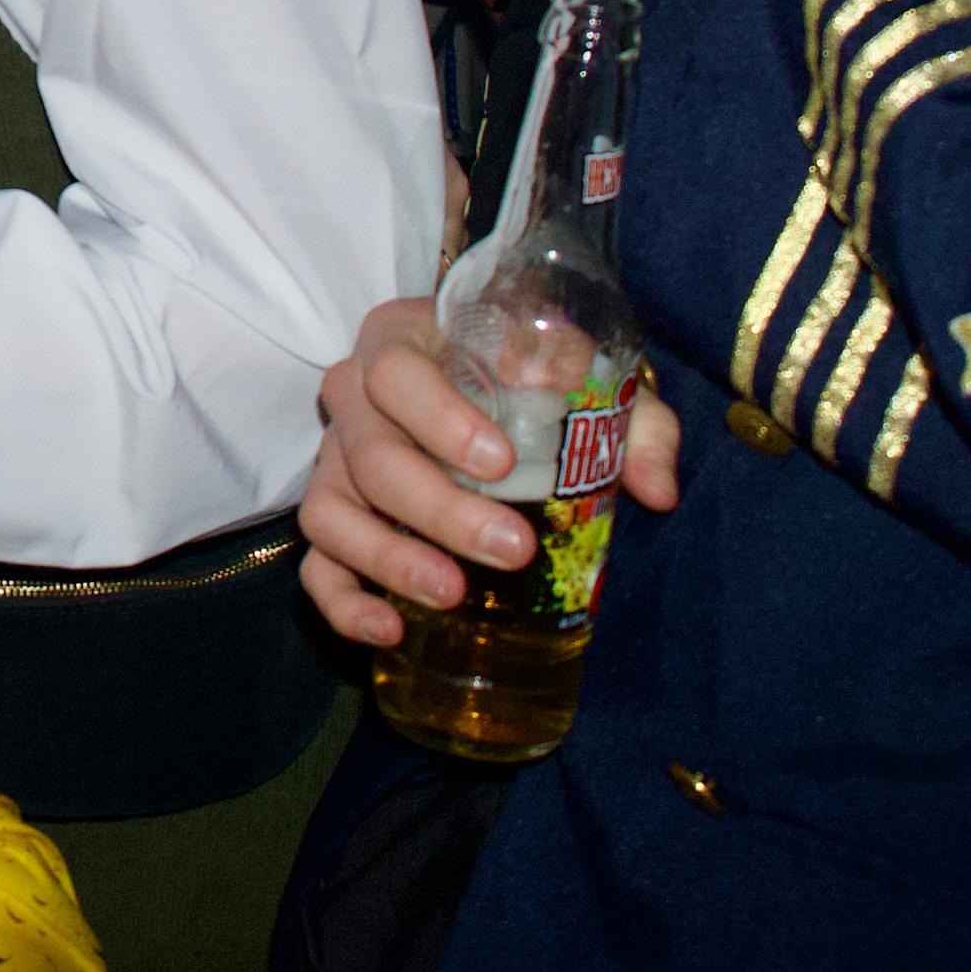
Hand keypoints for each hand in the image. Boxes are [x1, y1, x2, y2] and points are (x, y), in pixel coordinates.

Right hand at [300, 295, 684, 648]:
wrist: (496, 395)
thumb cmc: (538, 380)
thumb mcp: (593, 383)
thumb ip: (635, 426)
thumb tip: (655, 491)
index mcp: (403, 341)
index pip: (395, 372)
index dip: (438, 418)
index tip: (502, 463)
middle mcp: (353, 398)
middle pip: (369, 455)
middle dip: (439, 509)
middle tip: (514, 548)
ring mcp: (334, 462)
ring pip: (329, 512)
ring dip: (387, 559)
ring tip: (453, 595)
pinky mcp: (335, 519)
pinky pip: (314, 564)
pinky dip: (340, 601)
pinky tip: (387, 630)